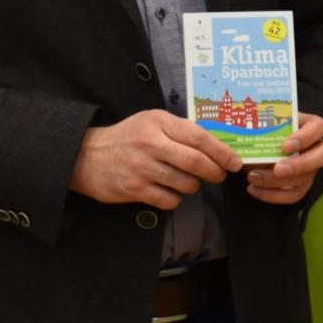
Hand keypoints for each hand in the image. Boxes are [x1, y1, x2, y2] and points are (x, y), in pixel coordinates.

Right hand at [71, 109, 239, 209]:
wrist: (87, 156)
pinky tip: (169, 191)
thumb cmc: (129, 137)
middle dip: (215, 172)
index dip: (222, 152)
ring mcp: (141, 167)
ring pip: (186, 184)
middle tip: (218, 175)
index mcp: (159, 122)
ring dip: (193, 186)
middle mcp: (151, 143)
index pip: (200, 138)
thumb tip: (218, 146)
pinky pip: (170, 200)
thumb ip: (181, 131)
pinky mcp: (134, 189)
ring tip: (187, 181)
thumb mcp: (153, 123)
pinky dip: (176, 199)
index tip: (235, 162)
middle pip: (196, 162)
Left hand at [246, 113, 322, 204]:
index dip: (305, 137)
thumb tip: (247, 146)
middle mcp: (317, 147)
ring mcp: (311, 168)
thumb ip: (260, 131)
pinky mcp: (301, 184)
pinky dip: (272, 195)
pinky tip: (253, 189)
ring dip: (277, 182)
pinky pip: (293, 195)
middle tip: (277, 170)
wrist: (259, 144)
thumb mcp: (263, 125)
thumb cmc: (264, 129)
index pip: (319, 128)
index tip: (285, 146)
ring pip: (305, 178)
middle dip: (300, 165)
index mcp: (311, 126)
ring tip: (253, 177)